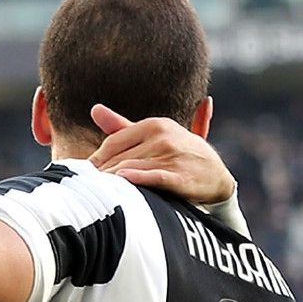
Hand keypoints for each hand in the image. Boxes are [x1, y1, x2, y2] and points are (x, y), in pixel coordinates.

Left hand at [87, 105, 235, 205]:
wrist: (216, 177)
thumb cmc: (179, 155)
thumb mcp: (154, 135)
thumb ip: (122, 126)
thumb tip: (94, 109)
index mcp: (154, 124)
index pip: (113, 142)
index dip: (96, 159)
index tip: (86, 173)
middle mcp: (163, 136)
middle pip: (118, 157)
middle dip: (101, 174)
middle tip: (87, 187)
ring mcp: (172, 155)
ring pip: (130, 167)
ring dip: (111, 182)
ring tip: (97, 192)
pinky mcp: (180, 176)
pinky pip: (153, 177)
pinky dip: (137, 179)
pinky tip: (123, 181)